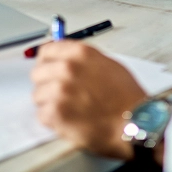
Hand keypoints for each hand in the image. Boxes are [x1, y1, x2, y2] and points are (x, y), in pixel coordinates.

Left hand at [31, 41, 149, 160]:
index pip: (47, 50)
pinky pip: (41, 115)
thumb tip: (64, 59)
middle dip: (46, 82)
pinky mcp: (55, 114)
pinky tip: (68, 119)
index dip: (47, 60)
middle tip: (58, 91)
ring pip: (38, 95)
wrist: (133, 121)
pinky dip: (52, 119)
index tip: (48, 67)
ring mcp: (59, 91)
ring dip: (49, 102)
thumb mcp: (107, 64)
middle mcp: (67, 68)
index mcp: (80, 53)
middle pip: (38, 72)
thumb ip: (82, 60)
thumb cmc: (125, 96)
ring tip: (68, 108)